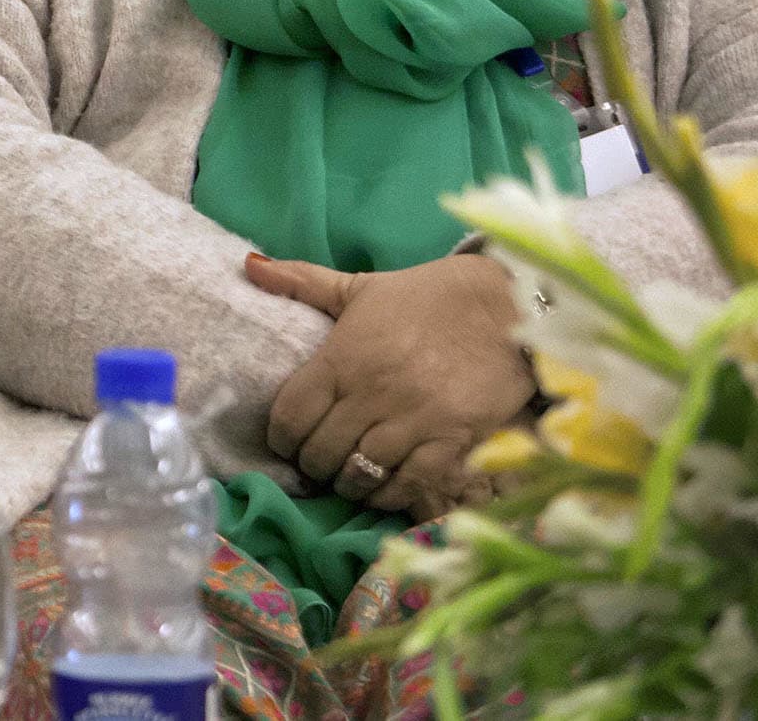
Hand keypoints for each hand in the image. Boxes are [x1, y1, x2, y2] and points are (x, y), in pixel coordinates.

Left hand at [249, 251, 534, 520]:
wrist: (509, 308)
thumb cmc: (427, 298)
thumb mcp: (361, 287)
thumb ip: (303, 281)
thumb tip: (248, 263)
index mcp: (343, 356)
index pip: (291, 414)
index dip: (281, 438)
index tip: (286, 443)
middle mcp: (372, 392)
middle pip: (322, 450)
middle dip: (312, 464)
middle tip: (316, 464)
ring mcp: (413, 420)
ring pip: (360, 472)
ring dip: (348, 482)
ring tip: (347, 477)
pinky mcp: (452, 441)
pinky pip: (408, 483)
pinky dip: (389, 493)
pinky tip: (383, 487)